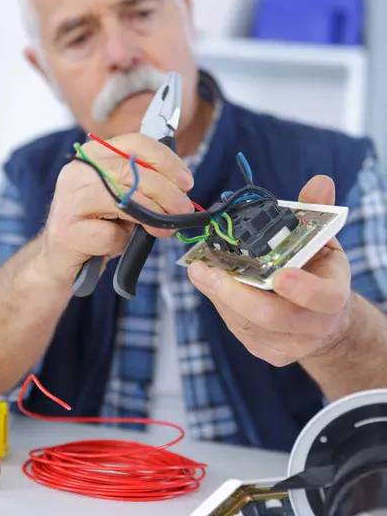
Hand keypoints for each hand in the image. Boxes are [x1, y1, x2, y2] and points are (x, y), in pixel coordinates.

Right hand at [39, 134, 193, 284]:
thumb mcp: (124, 197)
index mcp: (93, 155)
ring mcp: (69, 199)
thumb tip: (181, 192)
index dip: (166, 161)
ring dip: (152, 215)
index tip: (187, 182)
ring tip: (164, 229)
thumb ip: (146, 187)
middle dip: (166, 191)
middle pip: (132, 171)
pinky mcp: (66, 230)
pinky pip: (109, 234)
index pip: (135, 144)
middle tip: (183, 209)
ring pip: (122, 199)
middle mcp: (78, 171)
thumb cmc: (97, 224)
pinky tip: (118, 244)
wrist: (61, 256)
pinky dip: (122, 241)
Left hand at [187, 175, 352, 365]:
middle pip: (272, 316)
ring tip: (199, 270)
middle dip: (235, 293)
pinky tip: (211, 284)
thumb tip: (320, 181)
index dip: (303, 290)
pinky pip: (237, 328)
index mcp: (332, 296)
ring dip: (219, 295)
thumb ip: (316, 212)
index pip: (323, 298)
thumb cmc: (318, 271)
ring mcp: (288, 343)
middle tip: (205, 270)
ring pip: (247, 323)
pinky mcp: (266, 350)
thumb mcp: (322, 240)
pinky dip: (221, 304)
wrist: (322, 316)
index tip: (280, 275)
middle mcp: (312, 326)